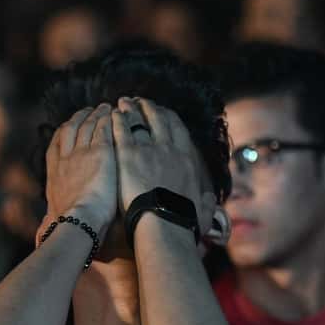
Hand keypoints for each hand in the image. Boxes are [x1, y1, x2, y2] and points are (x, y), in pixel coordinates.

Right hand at [45, 104, 118, 236]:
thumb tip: (42, 231)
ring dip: (96, 114)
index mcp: (54, 171)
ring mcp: (82, 153)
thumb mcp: (53, 217)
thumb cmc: (68, 225)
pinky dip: (108, 119)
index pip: (57, 143)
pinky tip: (115, 114)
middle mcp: (66, 158)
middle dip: (80, 117)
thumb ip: (50, 218)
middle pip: (71, 129)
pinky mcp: (101, 152)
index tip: (69, 124)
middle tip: (89, 110)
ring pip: (88, 125)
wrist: (78, 220)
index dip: (64, 131)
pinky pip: (104, 129)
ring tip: (105, 107)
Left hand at [112, 97, 203, 212]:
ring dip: (131, 109)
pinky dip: (117, 121)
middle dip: (149, 107)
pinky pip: (122, 131)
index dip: (169, 116)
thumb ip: (206, 202)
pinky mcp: (128, 155)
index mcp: (186, 158)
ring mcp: (148, 149)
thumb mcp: (202, 210)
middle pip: (158, 119)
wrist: (164, 223)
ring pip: (139, 121)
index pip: (178, 128)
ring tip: (123, 102)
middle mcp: (169, 148)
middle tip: (140, 101)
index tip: (162, 111)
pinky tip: (112, 115)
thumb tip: (211, 199)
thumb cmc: (183, 220)